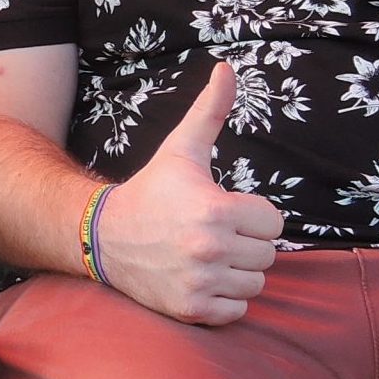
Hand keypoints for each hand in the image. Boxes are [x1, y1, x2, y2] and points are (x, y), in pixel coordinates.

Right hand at [97, 61, 283, 325]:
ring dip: (237, 272)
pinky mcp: (193, 310)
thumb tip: (227, 68)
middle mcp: (210, 249)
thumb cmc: (152, 191)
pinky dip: (224, 299)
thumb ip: (211, 110)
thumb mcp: (181, 149)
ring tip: (207, 254)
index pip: (273, 222)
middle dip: (246, 243)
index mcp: (216, 209)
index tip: (224, 209)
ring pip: (255, 284)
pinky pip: (237, 311)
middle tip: (213, 232)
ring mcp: (201, 282)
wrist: (105, 237)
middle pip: (267, 255)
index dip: (251, 214)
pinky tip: (200, 277)